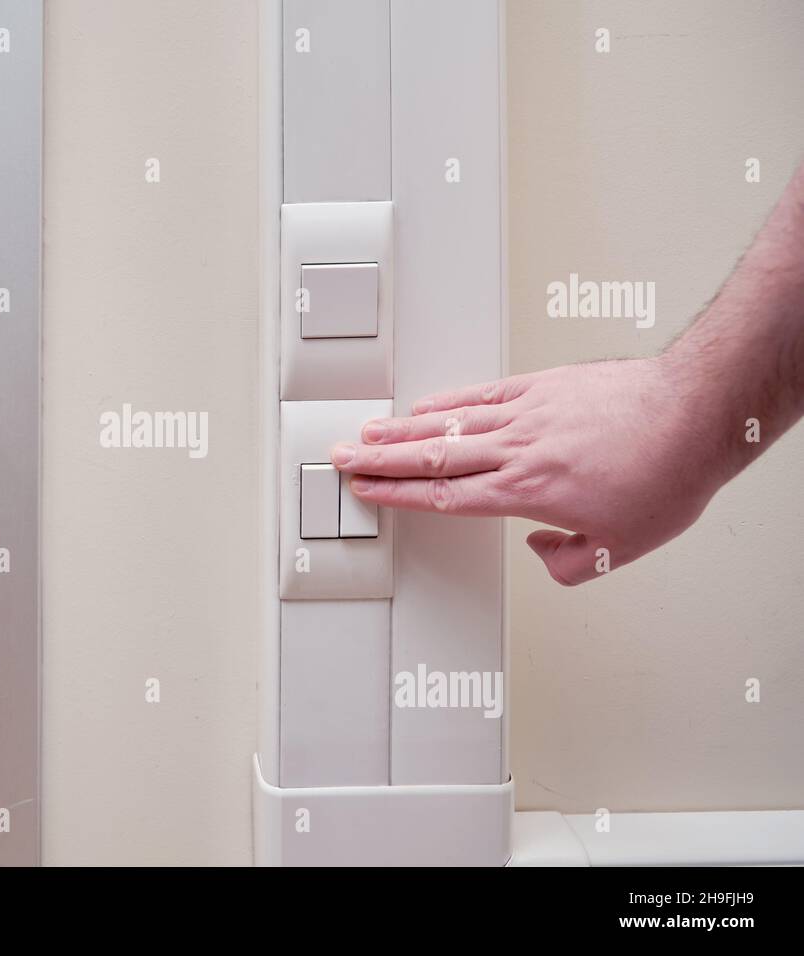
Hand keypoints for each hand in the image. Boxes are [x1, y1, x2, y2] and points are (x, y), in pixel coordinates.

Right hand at [329, 357, 725, 585]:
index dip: (396, 495)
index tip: (366, 490)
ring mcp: (525, 414)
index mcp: (525, 493)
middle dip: (378, 459)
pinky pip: (481, 395)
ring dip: (400, 429)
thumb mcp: (620, 547)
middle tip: (341, 458)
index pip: (442, 496)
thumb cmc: (666, 475)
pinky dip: (447, 402)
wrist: (695, 413)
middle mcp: (515, 451)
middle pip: (429, 457)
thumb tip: (541, 550)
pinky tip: (425, 405)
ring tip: (365, 431)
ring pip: (446, 424)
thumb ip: (567, 561)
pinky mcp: (542, 386)